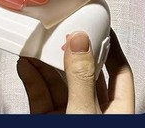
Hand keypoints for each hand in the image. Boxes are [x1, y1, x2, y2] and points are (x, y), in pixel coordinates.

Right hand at [17, 30, 134, 113]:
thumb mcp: (85, 110)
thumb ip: (81, 77)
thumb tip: (80, 41)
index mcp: (117, 111)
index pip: (119, 71)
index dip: (110, 47)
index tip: (99, 26)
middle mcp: (94, 111)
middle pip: (84, 73)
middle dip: (71, 50)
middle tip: (61, 30)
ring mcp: (70, 115)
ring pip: (59, 83)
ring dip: (46, 62)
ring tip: (37, 43)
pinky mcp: (49, 120)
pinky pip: (40, 95)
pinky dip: (32, 78)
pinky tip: (26, 64)